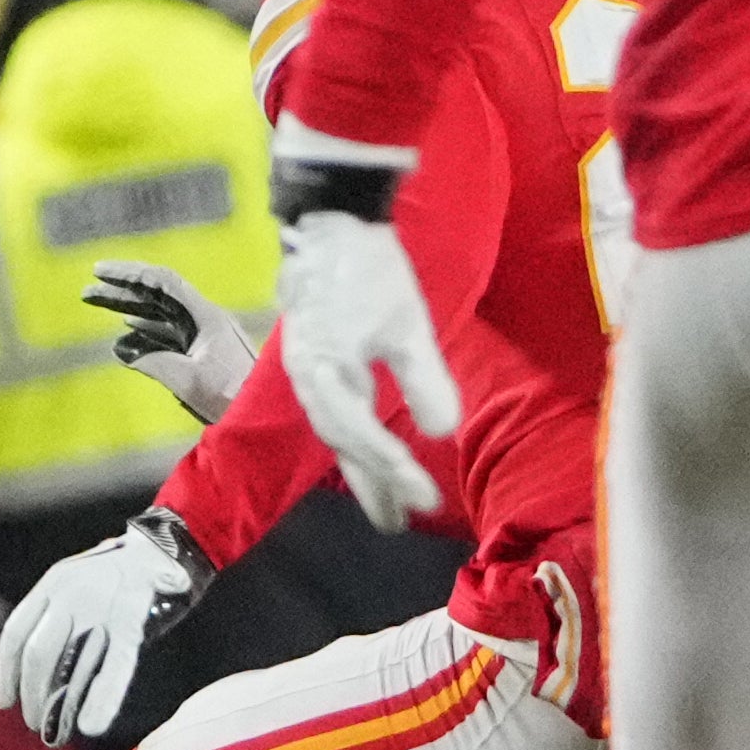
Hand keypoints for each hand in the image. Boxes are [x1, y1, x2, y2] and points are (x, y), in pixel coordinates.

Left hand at [0, 509, 212, 746]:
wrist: (167, 546)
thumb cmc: (117, 575)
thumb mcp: (77, 583)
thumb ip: (56, 617)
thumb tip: (36, 673)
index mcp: (54, 583)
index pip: (16, 632)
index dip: (5, 671)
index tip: (4, 701)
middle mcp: (73, 593)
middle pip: (38, 652)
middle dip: (32, 692)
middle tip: (33, 722)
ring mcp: (102, 606)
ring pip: (71, 664)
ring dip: (58, 702)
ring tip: (53, 732)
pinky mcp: (133, 621)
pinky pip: (115, 666)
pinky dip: (103, 698)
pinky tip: (93, 724)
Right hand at [83, 261, 257, 423]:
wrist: (267, 417)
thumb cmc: (234, 398)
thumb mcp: (188, 381)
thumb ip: (152, 361)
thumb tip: (119, 348)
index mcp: (206, 317)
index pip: (163, 282)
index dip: (129, 274)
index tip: (100, 272)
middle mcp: (207, 320)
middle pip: (159, 295)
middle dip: (122, 290)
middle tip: (88, 290)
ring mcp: (207, 336)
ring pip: (162, 314)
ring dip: (130, 308)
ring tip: (99, 304)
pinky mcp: (206, 354)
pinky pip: (170, 333)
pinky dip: (145, 328)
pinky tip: (128, 329)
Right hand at [276, 210, 460, 531]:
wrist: (329, 226)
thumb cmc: (370, 272)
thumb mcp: (408, 325)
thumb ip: (424, 380)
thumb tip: (442, 433)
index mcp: (327, 376)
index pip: (363, 439)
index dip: (393, 474)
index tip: (425, 501)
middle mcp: (310, 383)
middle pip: (342, 446)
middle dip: (371, 485)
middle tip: (397, 524)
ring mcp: (307, 374)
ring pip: (335, 433)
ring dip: (359, 468)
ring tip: (384, 499)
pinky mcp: (314, 363)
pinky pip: (332, 415)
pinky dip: (351, 441)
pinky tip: (364, 451)